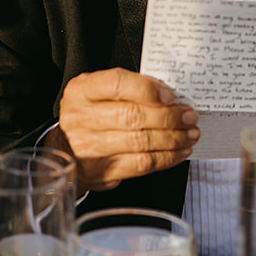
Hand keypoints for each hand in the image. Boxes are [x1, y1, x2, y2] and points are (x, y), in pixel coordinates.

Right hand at [54, 68, 198, 189]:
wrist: (66, 147)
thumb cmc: (92, 113)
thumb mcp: (99, 92)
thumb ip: (129, 89)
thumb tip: (170, 97)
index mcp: (82, 90)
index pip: (117, 83)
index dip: (147, 89)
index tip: (170, 96)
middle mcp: (81, 118)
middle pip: (132, 116)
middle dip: (168, 117)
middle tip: (189, 116)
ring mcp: (89, 148)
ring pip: (140, 143)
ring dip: (172, 139)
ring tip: (189, 134)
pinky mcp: (101, 172)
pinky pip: (140, 165)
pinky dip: (166, 158)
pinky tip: (178, 151)